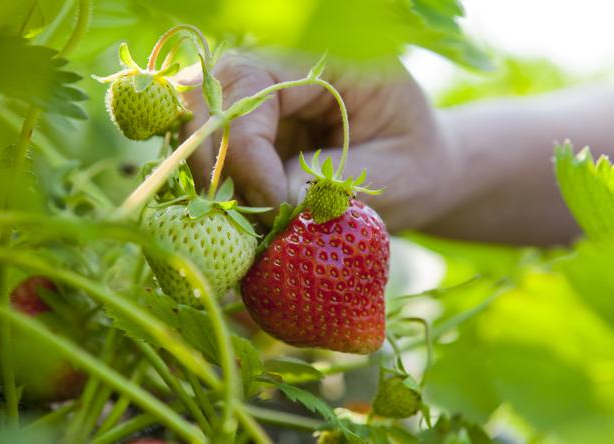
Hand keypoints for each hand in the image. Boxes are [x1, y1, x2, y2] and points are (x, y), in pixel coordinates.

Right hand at [179, 51, 458, 229]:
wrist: (417, 174)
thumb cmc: (415, 167)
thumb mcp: (394, 176)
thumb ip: (335, 182)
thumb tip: (275, 200)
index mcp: (329, 62)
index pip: (254, 83)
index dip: (247, 146)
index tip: (273, 203)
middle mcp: (283, 72)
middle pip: (207, 95)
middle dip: (213, 159)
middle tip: (243, 218)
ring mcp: (261, 103)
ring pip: (196, 123)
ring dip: (209, 177)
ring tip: (245, 224)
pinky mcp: (251, 135)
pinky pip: (209, 153)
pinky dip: (215, 189)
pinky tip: (243, 221)